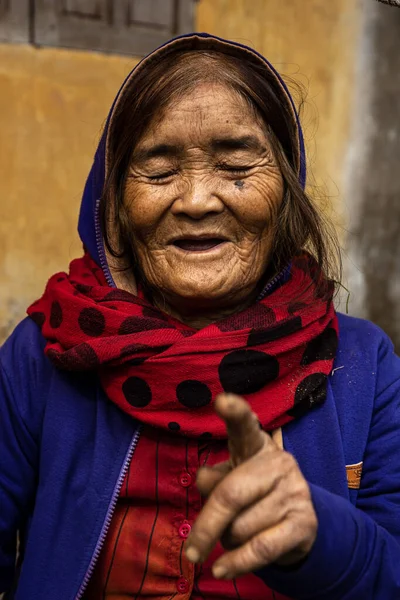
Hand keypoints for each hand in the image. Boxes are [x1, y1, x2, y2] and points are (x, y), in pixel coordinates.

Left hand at [185, 393, 317, 578]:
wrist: (299, 520)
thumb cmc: (253, 492)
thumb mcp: (232, 479)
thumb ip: (214, 479)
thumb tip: (205, 483)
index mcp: (256, 445)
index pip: (244, 426)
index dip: (235, 412)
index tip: (222, 401)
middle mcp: (278, 462)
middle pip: (230, 495)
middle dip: (206, 527)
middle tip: (190, 551)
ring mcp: (295, 491)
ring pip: (239, 528)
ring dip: (227, 541)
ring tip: (237, 533)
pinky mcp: (304, 523)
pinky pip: (259, 549)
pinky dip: (236, 564)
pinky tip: (222, 569)